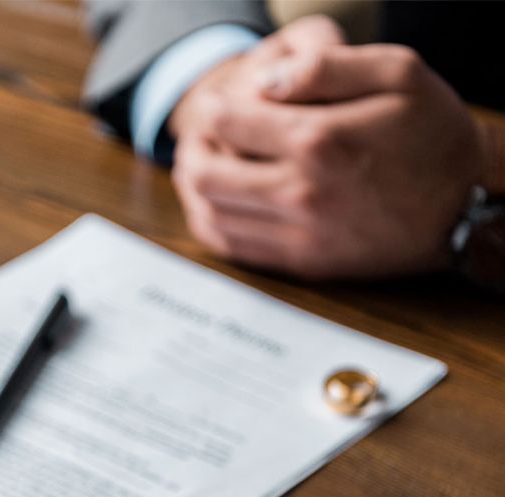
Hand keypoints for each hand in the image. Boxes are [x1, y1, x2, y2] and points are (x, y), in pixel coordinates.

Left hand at [171, 19, 482, 278]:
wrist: (468, 205)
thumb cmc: (433, 132)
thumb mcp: (398, 74)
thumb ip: (325, 68)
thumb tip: (265, 82)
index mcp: (321, 140)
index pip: (227, 122)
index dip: (214, 108)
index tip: (221, 106)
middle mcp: (303, 192)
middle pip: (205, 173)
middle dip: (193, 149)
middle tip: (201, 139)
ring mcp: (302, 233)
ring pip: (212, 213)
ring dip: (196, 188)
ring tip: (204, 167)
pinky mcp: (305, 263)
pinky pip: (233, 248)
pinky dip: (213, 223)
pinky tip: (219, 204)